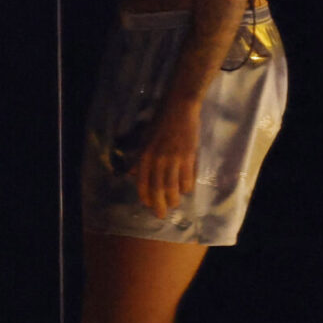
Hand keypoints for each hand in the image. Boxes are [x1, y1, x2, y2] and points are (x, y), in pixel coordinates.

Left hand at [132, 101, 201, 217]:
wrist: (179, 107)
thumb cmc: (160, 121)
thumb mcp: (144, 140)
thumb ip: (139, 158)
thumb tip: (134, 174)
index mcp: (145, 155)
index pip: (143, 183)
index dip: (145, 197)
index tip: (148, 206)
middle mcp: (157, 159)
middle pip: (158, 189)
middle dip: (159, 205)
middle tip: (161, 215)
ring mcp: (173, 158)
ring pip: (173, 187)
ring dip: (174, 199)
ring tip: (175, 203)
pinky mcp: (188, 156)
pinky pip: (187, 179)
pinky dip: (187, 187)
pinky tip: (187, 189)